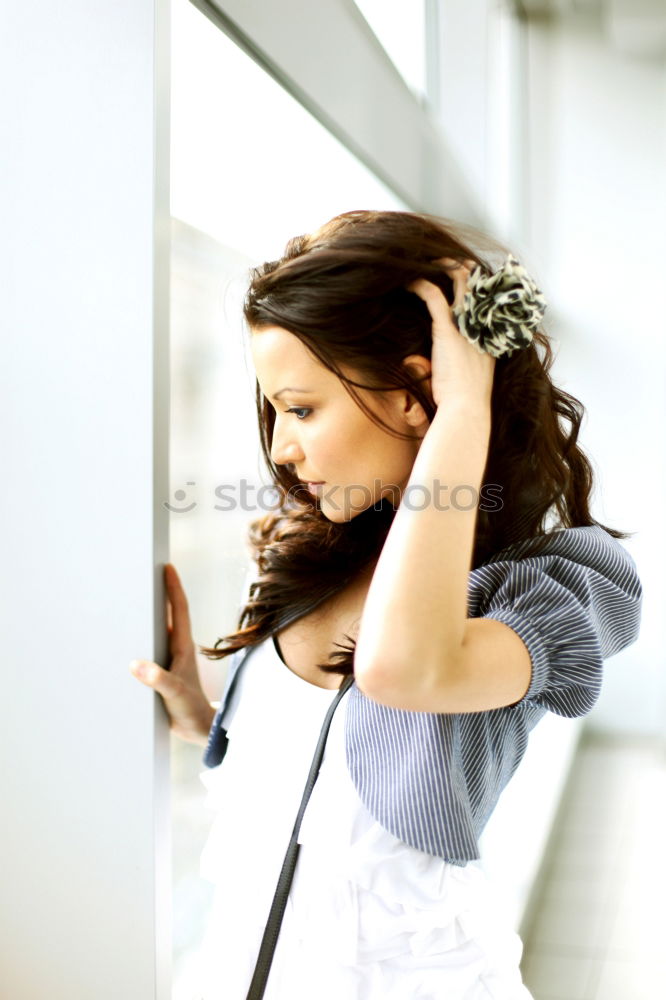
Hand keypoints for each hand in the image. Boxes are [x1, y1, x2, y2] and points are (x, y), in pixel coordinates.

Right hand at [129, 563, 214, 744]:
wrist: (199, 730)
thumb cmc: (191, 710)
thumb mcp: (174, 695)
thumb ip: (158, 680)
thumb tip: (135, 664)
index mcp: (183, 647)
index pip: (180, 610)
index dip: (174, 587)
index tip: (167, 567)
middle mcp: (177, 648)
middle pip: (169, 614)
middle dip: (158, 593)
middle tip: (144, 574)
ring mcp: (170, 659)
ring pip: (158, 630)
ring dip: (147, 615)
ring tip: (129, 600)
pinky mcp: (162, 671)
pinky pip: (149, 648)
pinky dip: (139, 638)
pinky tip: (125, 639)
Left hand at [408, 258, 495, 408]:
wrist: (467, 410)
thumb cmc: (465, 402)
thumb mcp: (469, 378)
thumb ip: (458, 363)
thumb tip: (429, 363)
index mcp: (489, 336)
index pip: (486, 300)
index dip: (477, 285)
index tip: (464, 275)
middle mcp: (481, 325)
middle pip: (476, 284)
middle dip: (461, 268)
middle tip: (443, 262)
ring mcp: (466, 325)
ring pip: (458, 281)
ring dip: (441, 268)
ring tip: (424, 263)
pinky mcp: (447, 329)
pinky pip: (434, 296)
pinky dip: (420, 285)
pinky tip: (408, 282)